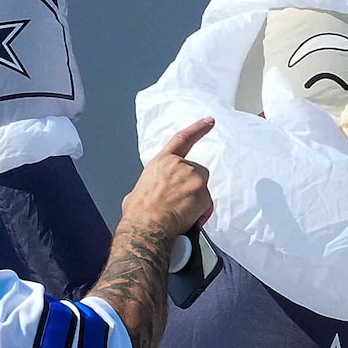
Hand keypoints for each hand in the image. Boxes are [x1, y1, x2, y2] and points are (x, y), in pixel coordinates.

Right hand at [119, 118, 212, 242]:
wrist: (146, 226)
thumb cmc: (138, 212)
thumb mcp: (138, 191)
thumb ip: (150, 186)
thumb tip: (147, 196)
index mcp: (162, 162)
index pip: (182, 139)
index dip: (198, 129)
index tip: (210, 121)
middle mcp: (180, 166)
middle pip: (197, 172)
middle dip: (193, 187)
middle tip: (180, 204)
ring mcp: (193, 178)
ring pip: (203, 189)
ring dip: (197, 200)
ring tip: (181, 214)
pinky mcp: (203, 194)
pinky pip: (207, 205)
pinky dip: (201, 214)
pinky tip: (188, 220)